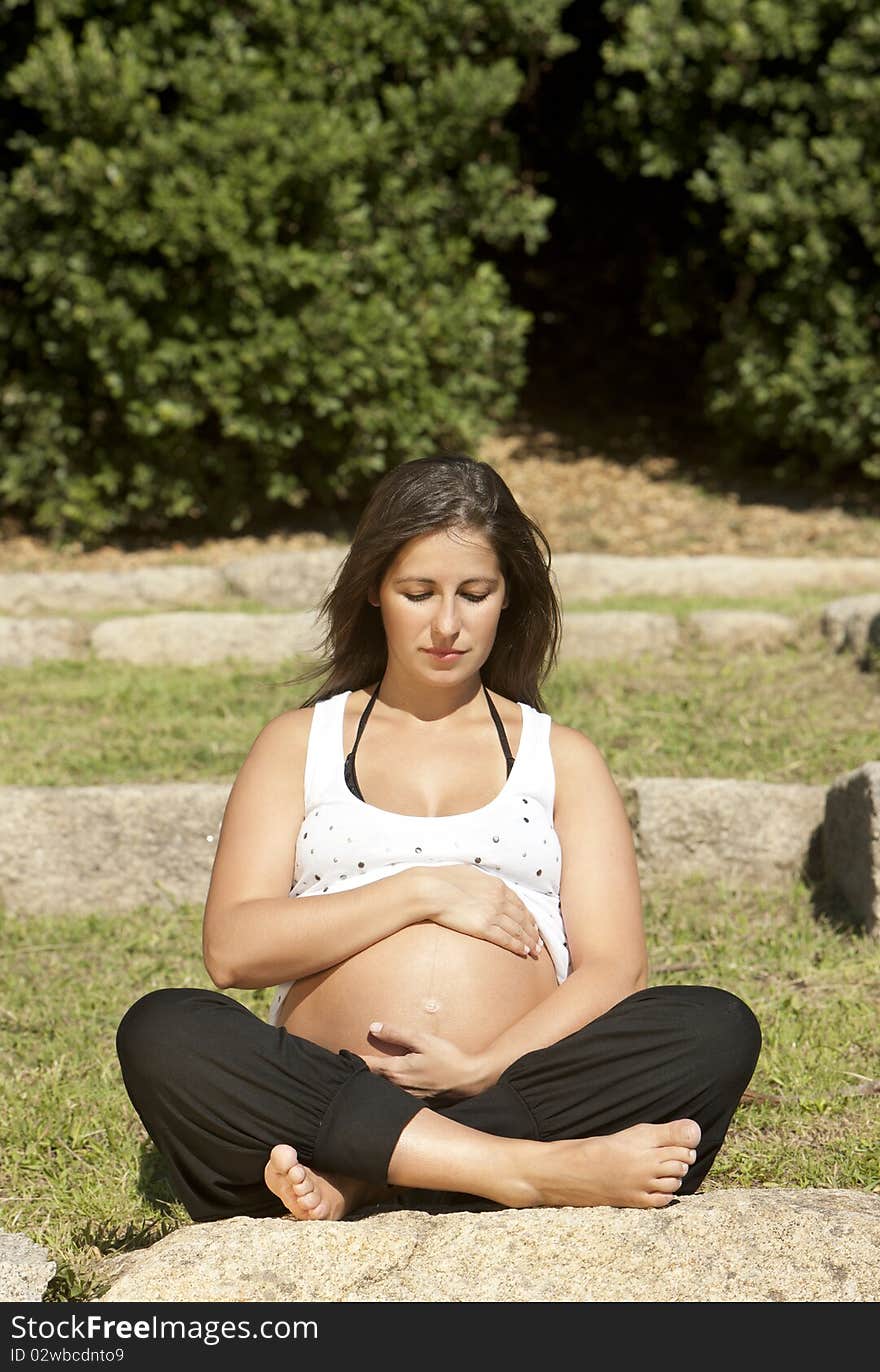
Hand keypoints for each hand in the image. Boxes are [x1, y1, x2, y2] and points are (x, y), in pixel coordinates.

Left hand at [360, 1020, 493, 1102]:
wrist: (470, 1081)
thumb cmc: (448, 1058)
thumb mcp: (423, 1040)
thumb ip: (397, 1033)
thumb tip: (373, 1027)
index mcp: (396, 1072)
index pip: (366, 1066)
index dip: (352, 1061)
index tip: (340, 1057)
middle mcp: (397, 1089)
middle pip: (371, 1082)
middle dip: (360, 1075)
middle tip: (347, 1069)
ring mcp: (406, 1100)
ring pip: (382, 1092)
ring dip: (373, 1085)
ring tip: (362, 1080)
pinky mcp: (416, 1105)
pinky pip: (395, 1100)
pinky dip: (388, 1094)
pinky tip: (387, 1090)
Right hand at [420, 865, 543, 958]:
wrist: (431, 889)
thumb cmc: (444, 879)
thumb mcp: (469, 872)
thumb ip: (481, 880)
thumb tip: (482, 882)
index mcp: (497, 886)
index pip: (519, 904)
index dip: (528, 916)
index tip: (533, 924)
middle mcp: (500, 900)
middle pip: (523, 918)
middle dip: (533, 931)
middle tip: (539, 941)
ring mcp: (493, 914)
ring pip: (518, 930)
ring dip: (529, 941)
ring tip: (535, 951)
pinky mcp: (484, 928)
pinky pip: (507, 940)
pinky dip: (518, 946)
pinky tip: (524, 952)